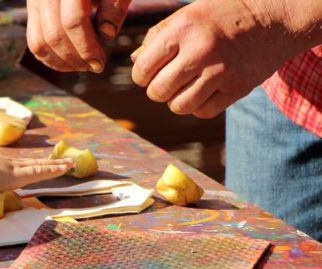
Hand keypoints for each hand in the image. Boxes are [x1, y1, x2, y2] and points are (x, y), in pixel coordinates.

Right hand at [0, 134, 72, 194]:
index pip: (12, 163)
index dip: (24, 163)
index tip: (32, 162)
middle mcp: (4, 162)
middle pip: (29, 162)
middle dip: (45, 162)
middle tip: (59, 159)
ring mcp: (12, 167)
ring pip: (39, 166)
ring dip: (55, 165)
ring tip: (70, 163)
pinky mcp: (17, 174)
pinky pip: (40, 171)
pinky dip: (54, 169)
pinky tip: (67, 167)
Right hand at [26, 0, 131, 71]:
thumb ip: (116, 4)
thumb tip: (106, 34)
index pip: (73, 21)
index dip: (87, 47)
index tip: (100, 62)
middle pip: (53, 34)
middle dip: (75, 58)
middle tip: (94, 66)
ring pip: (38, 42)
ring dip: (61, 62)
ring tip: (82, 66)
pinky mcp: (32, 7)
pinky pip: (33, 40)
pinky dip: (49, 57)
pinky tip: (68, 62)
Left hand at [130, 0, 315, 117]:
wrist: (275, 17)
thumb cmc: (222, 15)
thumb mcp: (188, 14)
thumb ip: (158, 36)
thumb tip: (135, 62)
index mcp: (183, 29)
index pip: (142, 69)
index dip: (141, 75)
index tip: (150, 72)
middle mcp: (200, 51)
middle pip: (158, 92)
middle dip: (157, 89)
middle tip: (168, 80)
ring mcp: (220, 73)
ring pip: (178, 106)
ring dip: (176, 100)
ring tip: (185, 87)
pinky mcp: (237, 89)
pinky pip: (202, 112)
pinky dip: (198, 106)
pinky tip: (204, 90)